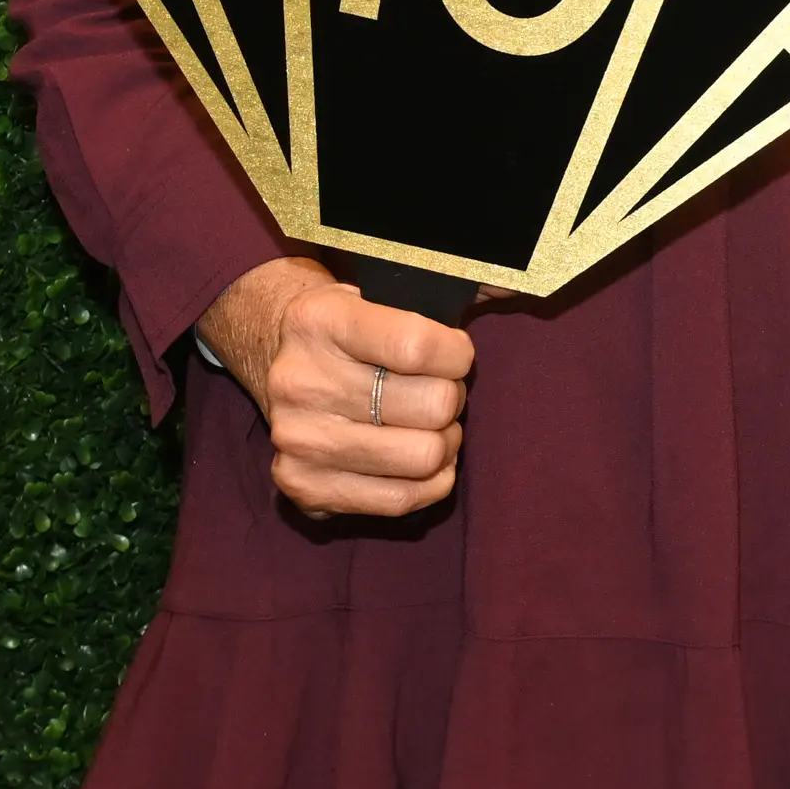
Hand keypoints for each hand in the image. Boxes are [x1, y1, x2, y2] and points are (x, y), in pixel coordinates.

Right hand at [194, 256, 473, 518]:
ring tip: (428, 423)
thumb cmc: (351, 326)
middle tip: (438, 390)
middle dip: (451, 398)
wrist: (276, 355)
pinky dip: (430, 481)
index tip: (456, 354)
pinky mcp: (300, 485)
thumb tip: (513, 289)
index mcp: (319, 321)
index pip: (417, 346)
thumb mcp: (381, 290)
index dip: (457, 355)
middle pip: (432, 406)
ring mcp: (296, 439)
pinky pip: (400, 499)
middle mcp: (300, 382)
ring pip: (424, 457)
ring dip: (444, 441)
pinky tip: (422, 458)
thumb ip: (443, 293)